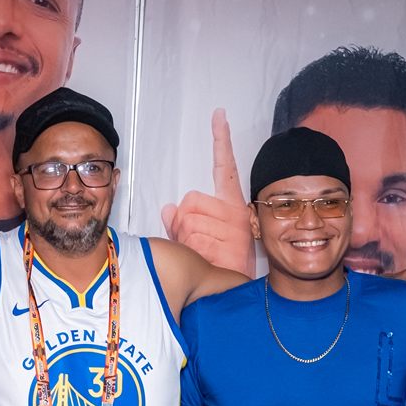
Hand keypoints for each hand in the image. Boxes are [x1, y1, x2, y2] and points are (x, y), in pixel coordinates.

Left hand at [160, 109, 254, 277]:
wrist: (238, 291)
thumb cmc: (217, 264)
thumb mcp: (196, 240)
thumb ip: (180, 222)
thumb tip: (168, 207)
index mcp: (231, 204)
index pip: (224, 166)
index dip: (221, 140)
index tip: (218, 114)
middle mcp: (236, 210)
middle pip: (189, 200)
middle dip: (182, 223)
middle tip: (197, 243)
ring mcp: (235, 226)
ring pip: (188, 221)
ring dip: (186, 240)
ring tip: (204, 254)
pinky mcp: (232, 242)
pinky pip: (194, 240)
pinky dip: (193, 252)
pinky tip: (208, 260)